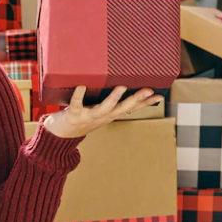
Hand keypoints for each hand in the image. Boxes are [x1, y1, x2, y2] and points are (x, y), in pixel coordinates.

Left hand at [42, 86, 160, 139]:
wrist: (60, 136)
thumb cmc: (82, 118)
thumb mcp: (99, 112)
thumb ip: (110, 102)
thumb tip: (123, 86)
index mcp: (110, 115)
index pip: (131, 109)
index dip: (146, 103)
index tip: (161, 96)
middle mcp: (102, 116)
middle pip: (122, 108)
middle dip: (136, 100)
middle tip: (148, 90)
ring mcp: (88, 116)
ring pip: (104, 108)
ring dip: (113, 99)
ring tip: (121, 87)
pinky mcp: (74, 114)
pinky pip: (77, 104)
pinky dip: (78, 95)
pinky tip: (82, 85)